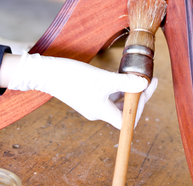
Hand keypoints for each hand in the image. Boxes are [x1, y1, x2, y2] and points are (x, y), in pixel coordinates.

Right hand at [4, 53, 153, 128]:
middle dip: (137, 96)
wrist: (46, 72)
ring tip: (133, 75)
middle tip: (147, 79)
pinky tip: (117, 76)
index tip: (147, 87)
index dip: (140, 106)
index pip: (128, 119)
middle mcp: (96, 112)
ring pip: (115, 103)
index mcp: (101, 112)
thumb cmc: (72, 76)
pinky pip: (106, 97)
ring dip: (126, 91)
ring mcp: (90, 105)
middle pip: (123, 111)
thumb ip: (124, 81)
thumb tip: (144, 83)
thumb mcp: (102, 78)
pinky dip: (115, 88)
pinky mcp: (85, 97)